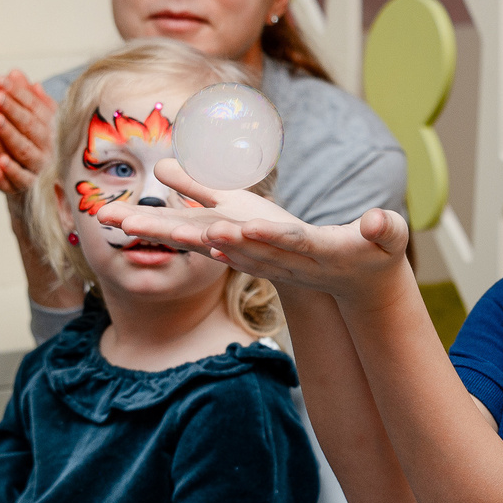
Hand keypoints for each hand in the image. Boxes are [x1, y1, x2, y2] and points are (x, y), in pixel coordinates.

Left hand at [0, 70, 56, 195]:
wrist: (48, 191)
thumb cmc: (40, 149)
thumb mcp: (39, 121)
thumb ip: (28, 98)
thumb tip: (15, 73)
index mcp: (52, 129)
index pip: (35, 108)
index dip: (18, 94)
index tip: (1, 81)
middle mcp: (48, 149)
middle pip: (29, 128)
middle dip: (11, 111)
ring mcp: (38, 170)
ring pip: (22, 153)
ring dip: (5, 138)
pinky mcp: (26, 190)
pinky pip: (16, 184)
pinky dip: (5, 177)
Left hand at [99, 162, 410, 300]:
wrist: (358, 281)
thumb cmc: (375, 257)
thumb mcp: (384, 242)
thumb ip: (382, 231)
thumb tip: (377, 225)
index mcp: (307, 249)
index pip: (278, 240)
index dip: (253, 236)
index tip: (222, 233)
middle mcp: (275, 254)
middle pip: (224, 239)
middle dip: (179, 232)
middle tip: (128, 224)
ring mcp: (259, 254)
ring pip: (204, 239)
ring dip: (162, 230)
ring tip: (118, 221)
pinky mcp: (251, 250)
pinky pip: (209, 239)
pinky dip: (179, 231)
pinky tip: (147, 226)